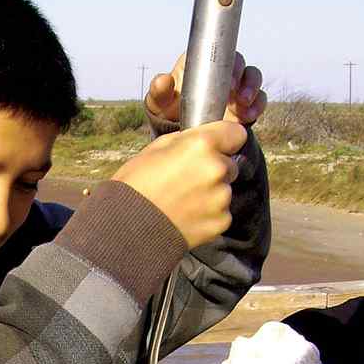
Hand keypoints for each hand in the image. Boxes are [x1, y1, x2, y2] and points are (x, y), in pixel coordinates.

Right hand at [112, 119, 246, 247]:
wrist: (127, 230)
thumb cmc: (135, 185)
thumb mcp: (156, 149)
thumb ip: (185, 142)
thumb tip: (198, 141)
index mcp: (202, 145)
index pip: (236, 133)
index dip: (225, 140)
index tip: (216, 148)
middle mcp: (217, 169)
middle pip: (230, 164)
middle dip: (214, 170)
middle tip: (188, 181)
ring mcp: (221, 198)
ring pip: (224, 190)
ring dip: (211, 194)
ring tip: (183, 202)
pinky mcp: (221, 222)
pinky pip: (221, 213)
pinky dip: (208, 215)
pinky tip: (186, 217)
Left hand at [146, 51, 266, 126]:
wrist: (180, 137)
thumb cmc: (167, 114)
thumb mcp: (159, 104)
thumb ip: (159, 93)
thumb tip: (162, 80)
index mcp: (201, 64)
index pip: (217, 51)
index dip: (225, 60)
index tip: (226, 80)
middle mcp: (220, 72)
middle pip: (239, 62)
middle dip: (242, 75)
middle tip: (237, 94)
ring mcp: (234, 88)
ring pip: (252, 78)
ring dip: (253, 88)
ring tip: (245, 105)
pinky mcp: (244, 105)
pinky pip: (258, 100)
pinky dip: (257, 105)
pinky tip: (249, 116)